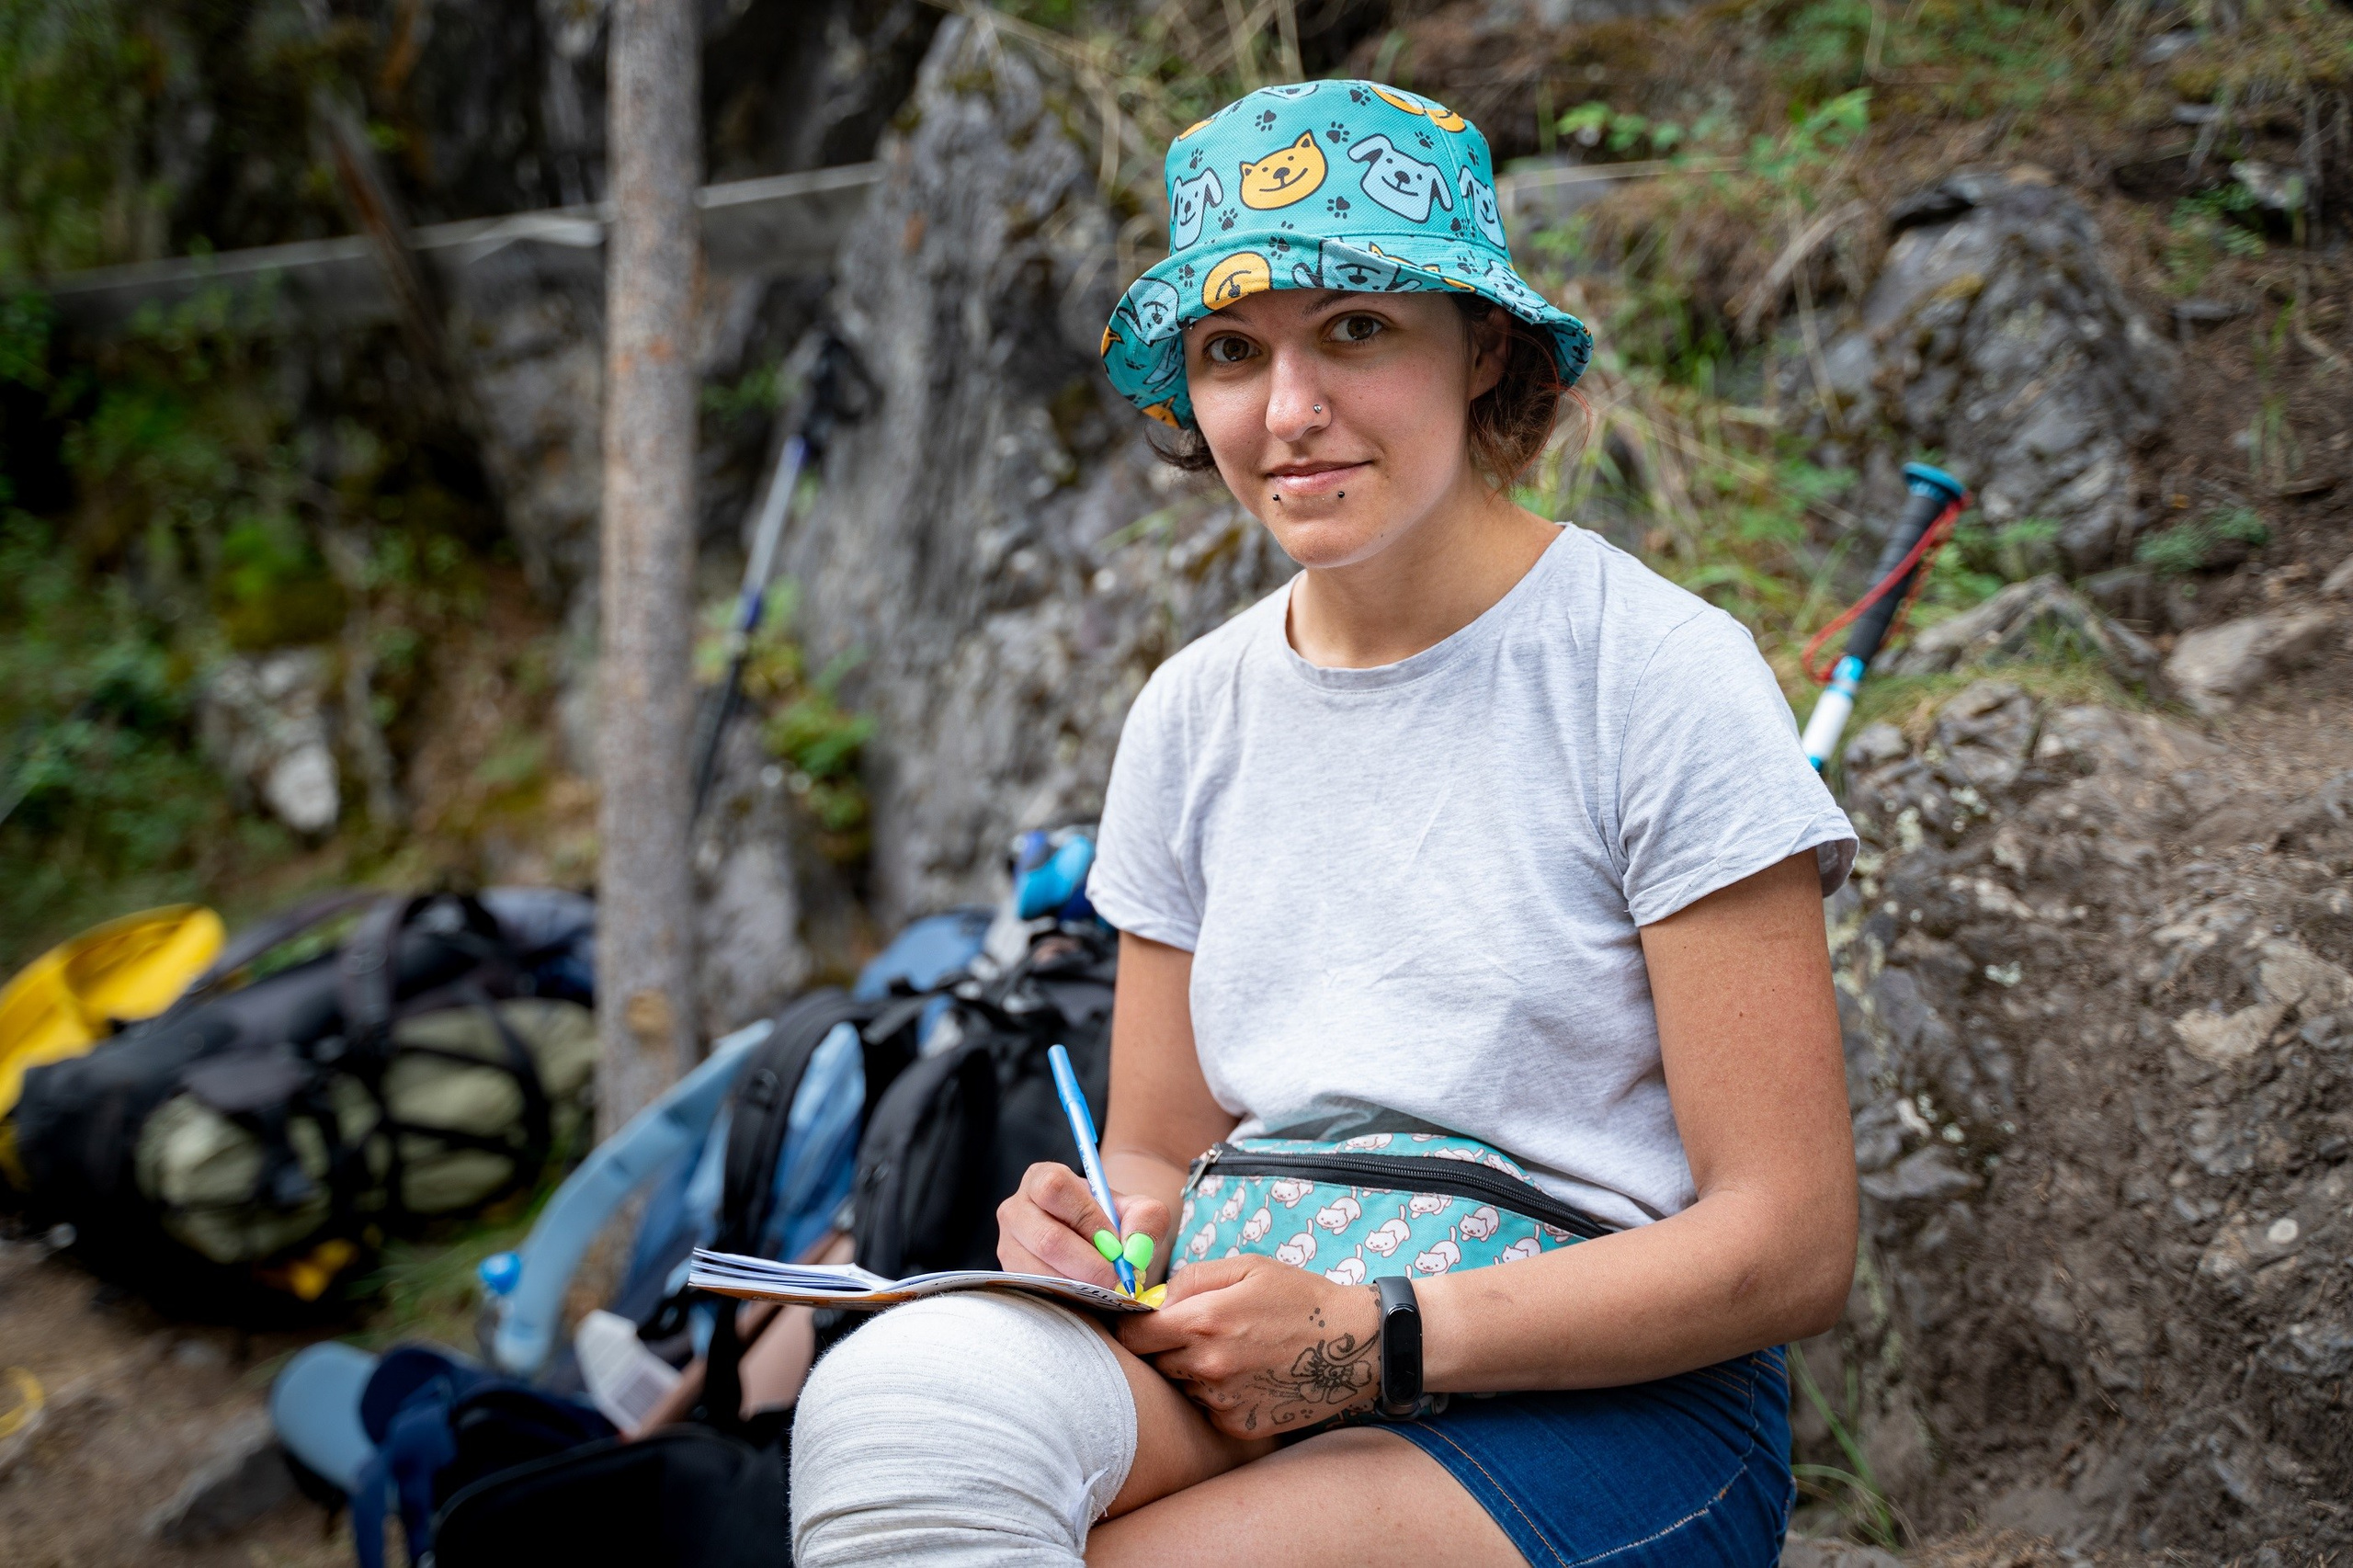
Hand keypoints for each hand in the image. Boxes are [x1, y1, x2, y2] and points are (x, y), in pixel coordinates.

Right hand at [997, 1161, 1170, 1291]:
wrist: (1097, 1245)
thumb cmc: (1113, 1223)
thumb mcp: (1137, 1211)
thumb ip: (1146, 1220)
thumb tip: (1134, 1252)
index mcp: (1043, 1178)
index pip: (1056, 1189)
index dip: (1088, 1219)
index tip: (1116, 1246)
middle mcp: (1016, 1208)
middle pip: (1046, 1238)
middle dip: (1088, 1265)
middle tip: (1116, 1280)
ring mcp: (1008, 1244)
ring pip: (1038, 1270)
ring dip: (1078, 1285)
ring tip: (1105, 1288)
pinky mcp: (1011, 1275)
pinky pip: (1035, 1291)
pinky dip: (1066, 1297)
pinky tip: (1087, 1295)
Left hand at [1114, 1255, 1382, 1437]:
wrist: (1354, 1346)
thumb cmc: (1300, 1298)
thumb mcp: (1247, 1266)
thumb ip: (1191, 1279)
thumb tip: (1153, 1301)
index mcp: (1204, 1323)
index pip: (1133, 1334)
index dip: (1132, 1325)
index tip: (1144, 1320)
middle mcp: (1207, 1368)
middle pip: (1154, 1362)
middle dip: (1166, 1346)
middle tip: (1202, 1332)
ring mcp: (1223, 1402)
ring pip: (1182, 1385)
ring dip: (1193, 1370)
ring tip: (1234, 1351)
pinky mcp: (1239, 1426)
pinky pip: (1207, 1408)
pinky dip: (1217, 1394)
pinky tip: (1249, 1375)